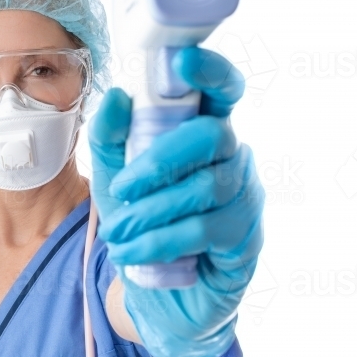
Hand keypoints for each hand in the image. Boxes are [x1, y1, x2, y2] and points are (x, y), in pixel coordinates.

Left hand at [88, 48, 264, 356]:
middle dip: (158, 160)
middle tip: (120, 189)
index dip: (212, 71)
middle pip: (213, 135)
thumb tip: (117, 96)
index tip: (185, 59)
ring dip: (151, 210)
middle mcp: (233, 159)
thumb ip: (110, 140)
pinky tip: (132, 253)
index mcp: (203, 134)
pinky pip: (205, 230)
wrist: (160, 296)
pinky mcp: (245, 240)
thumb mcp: (113, 181)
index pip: (223, 92)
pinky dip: (159, 241)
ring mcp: (244, 199)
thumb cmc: (144, 225)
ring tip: (118, 232)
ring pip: (206, 187)